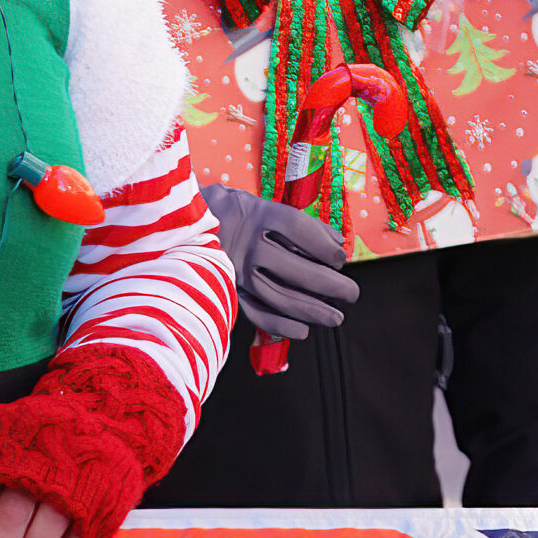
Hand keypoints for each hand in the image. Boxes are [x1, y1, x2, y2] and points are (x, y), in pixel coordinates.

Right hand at [202, 184, 358, 341]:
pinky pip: (254, 312)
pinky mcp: (226, 288)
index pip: (297, 228)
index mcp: (257, 214)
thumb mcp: (265, 206)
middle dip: (328, 285)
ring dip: (311, 310)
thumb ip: (302, 224)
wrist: (185, 222)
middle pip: (293, 267)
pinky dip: (279, 325)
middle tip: (351, 293)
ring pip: (277, 295)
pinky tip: (302, 331)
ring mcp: (234, 268)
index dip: (324, 245)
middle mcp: (245, 242)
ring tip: (335, 318)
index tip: (341, 258)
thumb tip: (337, 242)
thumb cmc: (236, 213)